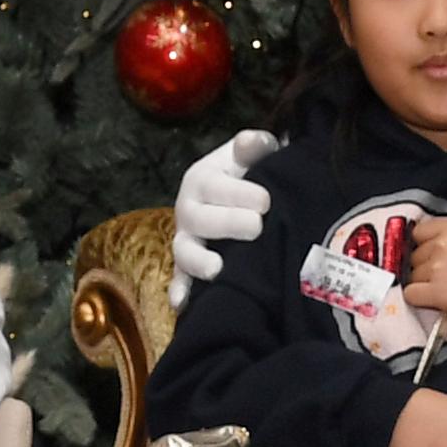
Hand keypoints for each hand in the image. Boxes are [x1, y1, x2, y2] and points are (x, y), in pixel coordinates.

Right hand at [168, 128, 281, 307]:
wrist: (247, 197)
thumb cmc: (251, 174)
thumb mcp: (254, 155)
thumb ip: (254, 146)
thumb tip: (250, 142)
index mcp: (201, 179)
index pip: (214, 186)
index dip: (237, 193)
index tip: (266, 201)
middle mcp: (188, 210)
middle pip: (199, 219)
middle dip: (227, 224)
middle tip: (257, 227)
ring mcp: (187, 240)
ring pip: (184, 251)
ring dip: (198, 261)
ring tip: (218, 269)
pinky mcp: (189, 267)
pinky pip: (181, 279)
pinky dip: (180, 291)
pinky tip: (183, 304)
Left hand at [402, 214, 446, 337]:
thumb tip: (444, 239)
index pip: (419, 231)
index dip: (423, 244)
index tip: (428, 252)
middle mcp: (443, 244)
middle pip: (415, 255)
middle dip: (425, 266)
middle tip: (444, 276)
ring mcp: (437, 268)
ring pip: (412, 276)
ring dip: (424, 284)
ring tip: (446, 289)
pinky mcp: (435, 292)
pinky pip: (410, 294)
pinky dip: (419, 299)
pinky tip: (433, 300)